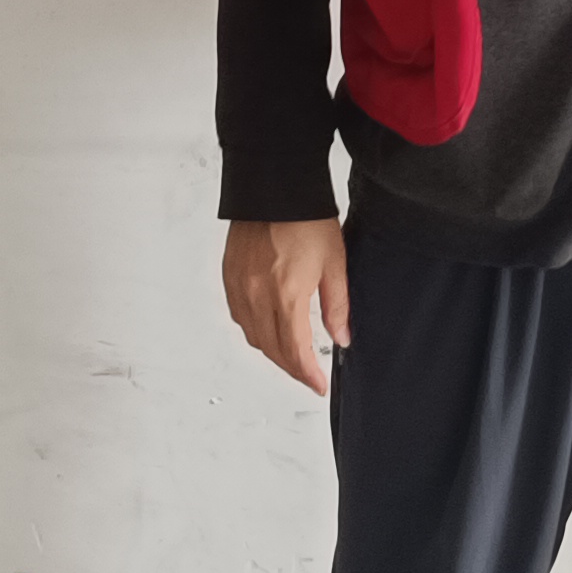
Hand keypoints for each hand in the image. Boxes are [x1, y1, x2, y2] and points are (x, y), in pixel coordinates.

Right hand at [223, 217, 351, 394]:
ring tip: (291, 355)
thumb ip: (337, 306)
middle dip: (292, 368)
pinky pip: (240, 317)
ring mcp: (240, 287)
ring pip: (253, 337)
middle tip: (308, 374)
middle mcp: (258, 295)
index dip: (308, 374)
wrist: (273, 188)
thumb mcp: (334, 263)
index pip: (296, 351)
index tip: (319, 385)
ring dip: (272, 352)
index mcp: (287, 294)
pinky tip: (268, 329)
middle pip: (272, 350)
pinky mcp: (229, 277)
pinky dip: (255, 330)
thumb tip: (342, 338)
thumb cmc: (306, 218)